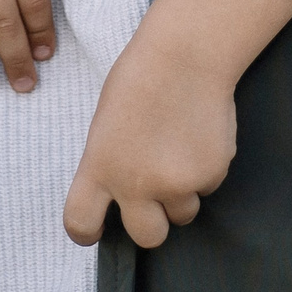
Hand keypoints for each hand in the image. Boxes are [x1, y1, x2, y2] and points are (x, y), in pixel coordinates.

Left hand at [62, 13, 235, 249]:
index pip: (81, 223)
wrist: (186, 55)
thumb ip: (109, 163)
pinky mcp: (211, 174)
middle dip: (154, 220)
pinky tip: (200, 136)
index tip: (97, 229)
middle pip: (147, 236)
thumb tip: (121, 193)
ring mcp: (177, 183)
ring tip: (182, 151)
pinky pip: (209, 186)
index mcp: (99, 167)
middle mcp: (136, 184)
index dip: (88, 232)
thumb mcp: (106, 125)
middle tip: (157, 194)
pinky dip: (206, 170)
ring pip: (184, 213)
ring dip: (183, 193)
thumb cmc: (140, 79)